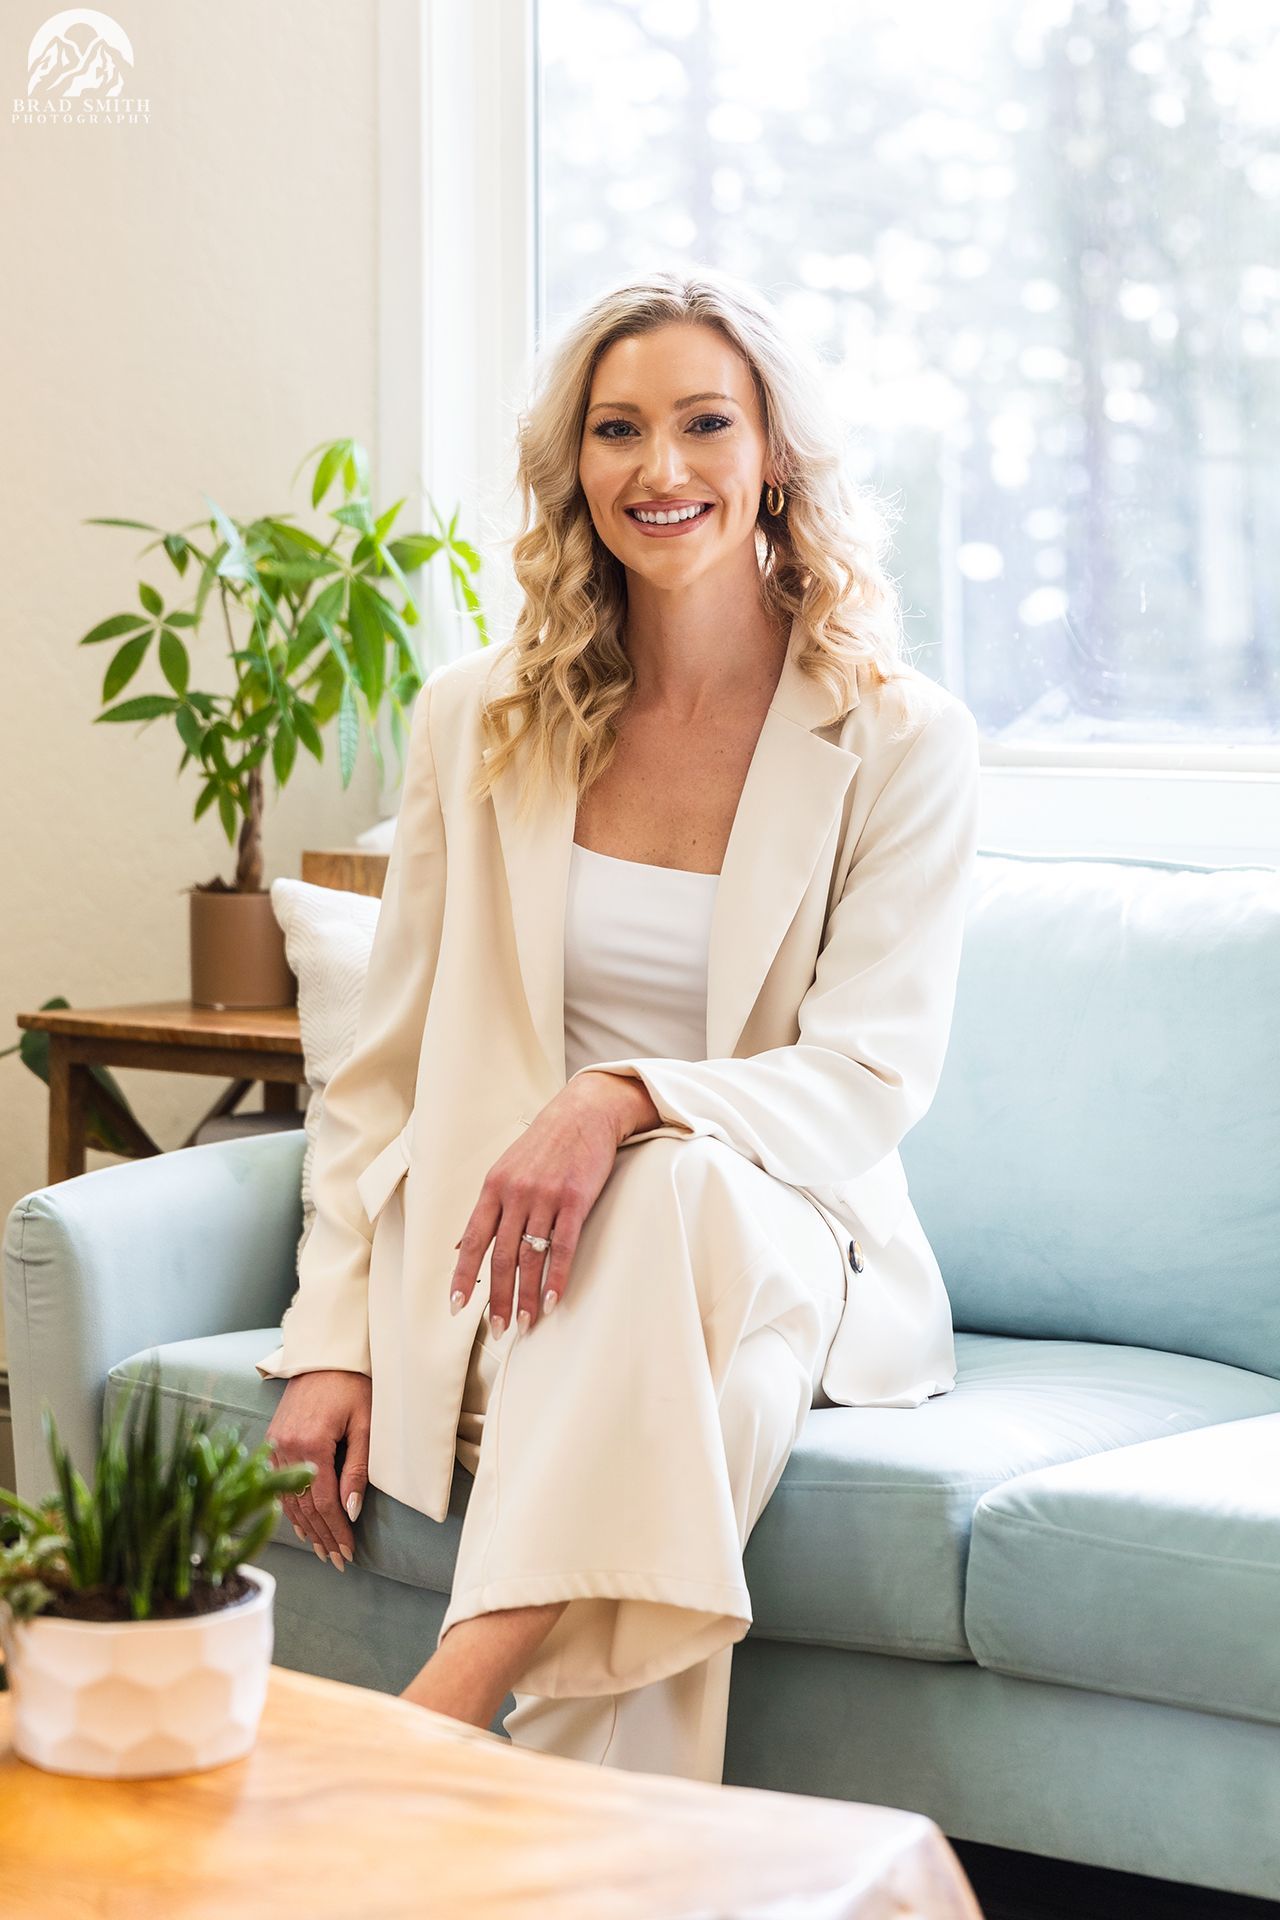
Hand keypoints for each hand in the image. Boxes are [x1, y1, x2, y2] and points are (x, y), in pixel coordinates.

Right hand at [265, 1369, 371, 1569]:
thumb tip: (351, 1511)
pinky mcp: (272, 1439)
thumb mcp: (365, 1423)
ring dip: (306, 1527)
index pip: (324, 1501)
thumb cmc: (353, 1384)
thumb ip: (358, 1468)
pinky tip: (302, 1524)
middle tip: (337, 1560)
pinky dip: (291, 1507)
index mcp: (311, 1443)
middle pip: (304, 1505)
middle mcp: (286, 1447)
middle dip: (322, 1535)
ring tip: (322, 1550)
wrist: (324, 1355)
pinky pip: (279, 1483)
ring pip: (288, 1498)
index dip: (336, 1530)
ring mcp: (275, 1444)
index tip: (348, 1552)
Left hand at [449, 1074, 648, 1335]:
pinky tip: (553, 1300)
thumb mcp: (505, 1169)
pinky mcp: (575, 1199)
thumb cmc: (546, 1143)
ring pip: (530, 1257)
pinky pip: (562, 1246)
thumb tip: (458, 1246)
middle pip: (501, 1257)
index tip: (457, 1307)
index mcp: (493, 1188)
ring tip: (526, 1323)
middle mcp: (515, 1194)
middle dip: (498, 1298)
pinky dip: (556, 1277)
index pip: (472, 1241)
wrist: (585, 1111)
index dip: (463, 1277)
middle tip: (499, 1329)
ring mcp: (545, 1197)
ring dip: (527, 1295)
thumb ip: (486, 1209)